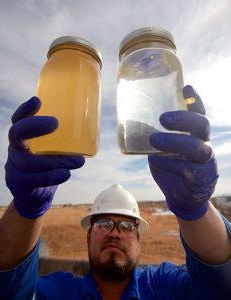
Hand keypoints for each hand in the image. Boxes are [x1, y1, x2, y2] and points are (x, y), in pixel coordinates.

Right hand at [5, 97, 84, 218]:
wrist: (36, 193)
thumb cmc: (49, 164)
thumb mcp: (54, 149)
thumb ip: (65, 137)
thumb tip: (95, 123)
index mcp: (24, 136)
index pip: (19, 119)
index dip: (25, 109)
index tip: (38, 101)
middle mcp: (16, 148)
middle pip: (17, 133)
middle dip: (34, 126)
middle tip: (55, 123)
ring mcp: (14, 165)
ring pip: (28, 161)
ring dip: (54, 160)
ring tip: (77, 161)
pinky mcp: (18, 182)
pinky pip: (32, 179)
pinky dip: (51, 176)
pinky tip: (66, 174)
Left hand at [148, 85, 218, 220]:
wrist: (181, 196)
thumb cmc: (171, 167)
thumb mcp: (163, 148)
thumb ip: (155, 134)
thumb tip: (132, 119)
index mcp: (195, 134)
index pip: (199, 113)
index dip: (195, 100)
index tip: (186, 88)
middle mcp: (204, 144)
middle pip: (202, 126)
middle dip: (184, 119)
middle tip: (163, 118)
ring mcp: (206, 162)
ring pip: (198, 148)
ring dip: (175, 142)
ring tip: (154, 139)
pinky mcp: (202, 179)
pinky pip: (188, 169)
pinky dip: (170, 163)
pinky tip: (156, 160)